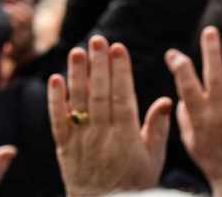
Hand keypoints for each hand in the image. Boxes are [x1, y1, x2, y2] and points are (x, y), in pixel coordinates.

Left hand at [47, 36, 172, 196]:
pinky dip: (55, 100)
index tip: (119, 48)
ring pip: (79, 103)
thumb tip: (166, 100)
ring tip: (77, 51)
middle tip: (98, 39)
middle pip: (100, 94)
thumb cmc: (134, 185)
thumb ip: (158, 129)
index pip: (123, 96)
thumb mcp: (154, 161)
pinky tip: (55, 79)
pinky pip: (57, 121)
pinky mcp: (64, 148)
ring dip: (77, 75)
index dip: (120, 70)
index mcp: (126, 137)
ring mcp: (81, 141)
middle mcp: (102, 136)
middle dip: (99, 65)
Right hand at [166, 27, 221, 191]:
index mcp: (199, 116)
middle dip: (211, 51)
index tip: (173, 53)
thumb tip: (181, 91)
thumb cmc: (209, 155)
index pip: (186, 85)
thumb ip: (184, 113)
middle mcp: (219, 112)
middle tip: (209, 30)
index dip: (179, 66)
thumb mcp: (189, 138)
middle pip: (214, 75)